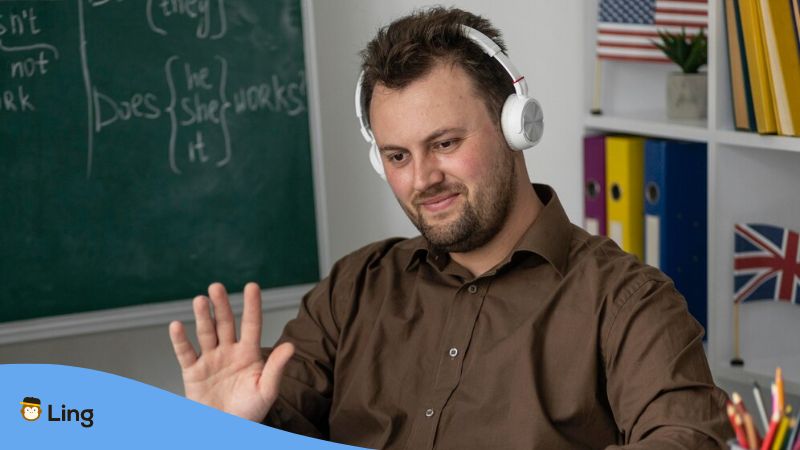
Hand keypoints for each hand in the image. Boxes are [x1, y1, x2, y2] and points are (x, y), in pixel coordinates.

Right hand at [169, 282, 294, 421]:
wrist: (226, 430)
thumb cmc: (250, 412)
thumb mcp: (267, 391)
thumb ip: (276, 368)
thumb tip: (291, 346)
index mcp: (249, 353)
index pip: (252, 324)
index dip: (252, 306)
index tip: (251, 286)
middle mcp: (229, 351)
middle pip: (225, 323)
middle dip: (221, 305)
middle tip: (216, 287)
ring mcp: (210, 359)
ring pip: (206, 333)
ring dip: (203, 317)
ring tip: (200, 300)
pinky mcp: (192, 371)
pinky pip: (185, 353)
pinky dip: (180, 340)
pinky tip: (177, 325)